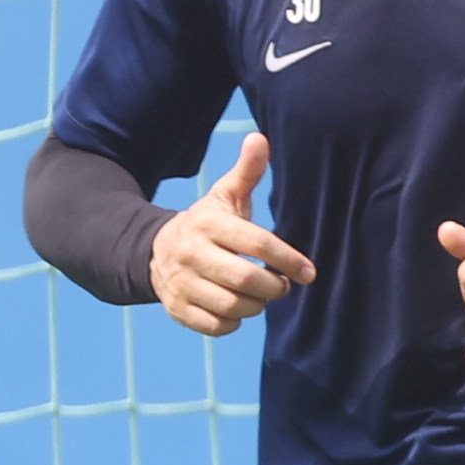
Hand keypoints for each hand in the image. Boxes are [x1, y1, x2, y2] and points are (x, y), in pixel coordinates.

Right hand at [148, 131, 315, 338]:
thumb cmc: (207, 224)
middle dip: (274, 288)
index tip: (309, 273)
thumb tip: (260, 138)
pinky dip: (233, 324)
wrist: (155, 252)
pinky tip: (237, 310)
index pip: (258, 244)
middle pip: (248, 281)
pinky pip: (216, 327)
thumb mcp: (224, 197)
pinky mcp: (177, 309)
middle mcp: (191, 254)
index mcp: (208, 224)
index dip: (288, 260)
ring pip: (234, 307)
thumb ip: (246, 172)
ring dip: (256, 306)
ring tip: (260, 296)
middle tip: (281, 285)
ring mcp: (181, 284)